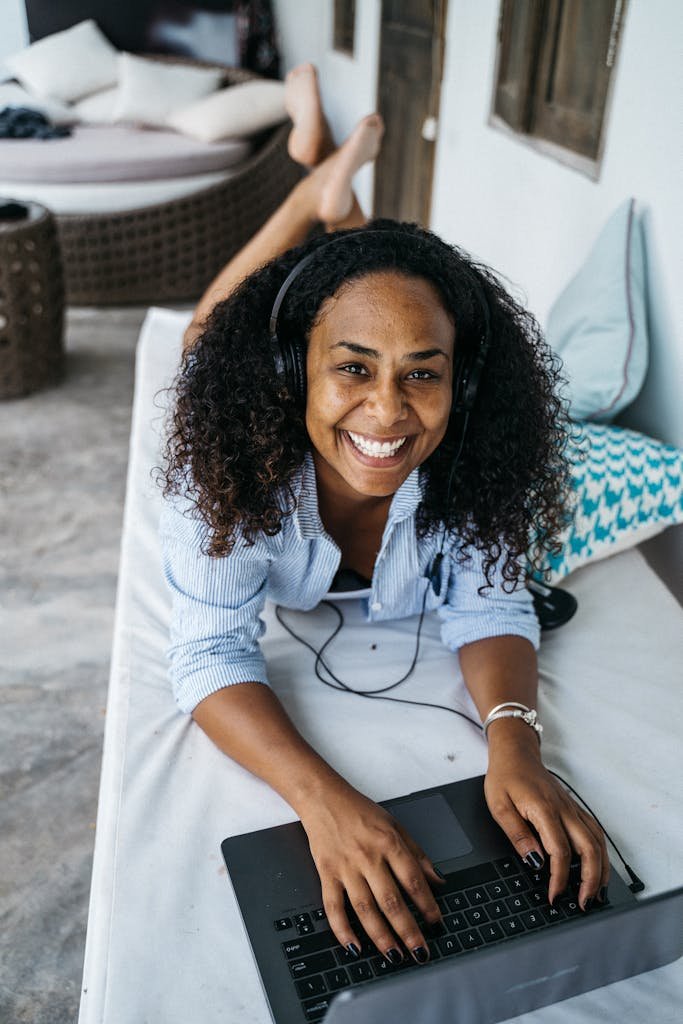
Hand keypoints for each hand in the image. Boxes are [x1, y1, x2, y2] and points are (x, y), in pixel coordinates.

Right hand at [299, 781, 443, 963]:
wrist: (323, 798)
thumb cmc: (360, 811)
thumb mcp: (395, 825)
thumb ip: (417, 854)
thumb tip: (438, 879)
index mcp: (389, 843)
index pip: (413, 880)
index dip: (427, 904)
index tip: (436, 922)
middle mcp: (368, 857)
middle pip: (391, 900)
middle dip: (408, 930)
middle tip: (420, 951)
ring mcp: (346, 867)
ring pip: (365, 908)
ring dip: (381, 936)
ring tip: (395, 956)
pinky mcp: (327, 873)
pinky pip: (334, 906)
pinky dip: (342, 929)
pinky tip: (354, 947)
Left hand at [484, 722, 609, 908]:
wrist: (515, 753)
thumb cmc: (505, 777)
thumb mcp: (499, 806)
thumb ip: (517, 834)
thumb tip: (534, 861)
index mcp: (544, 809)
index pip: (560, 851)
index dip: (559, 878)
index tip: (554, 896)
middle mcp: (564, 809)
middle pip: (589, 848)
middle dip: (591, 880)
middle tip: (585, 903)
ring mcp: (572, 808)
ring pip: (597, 841)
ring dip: (601, 868)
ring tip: (597, 893)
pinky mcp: (573, 808)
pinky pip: (595, 831)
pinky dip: (601, 852)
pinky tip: (598, 867)